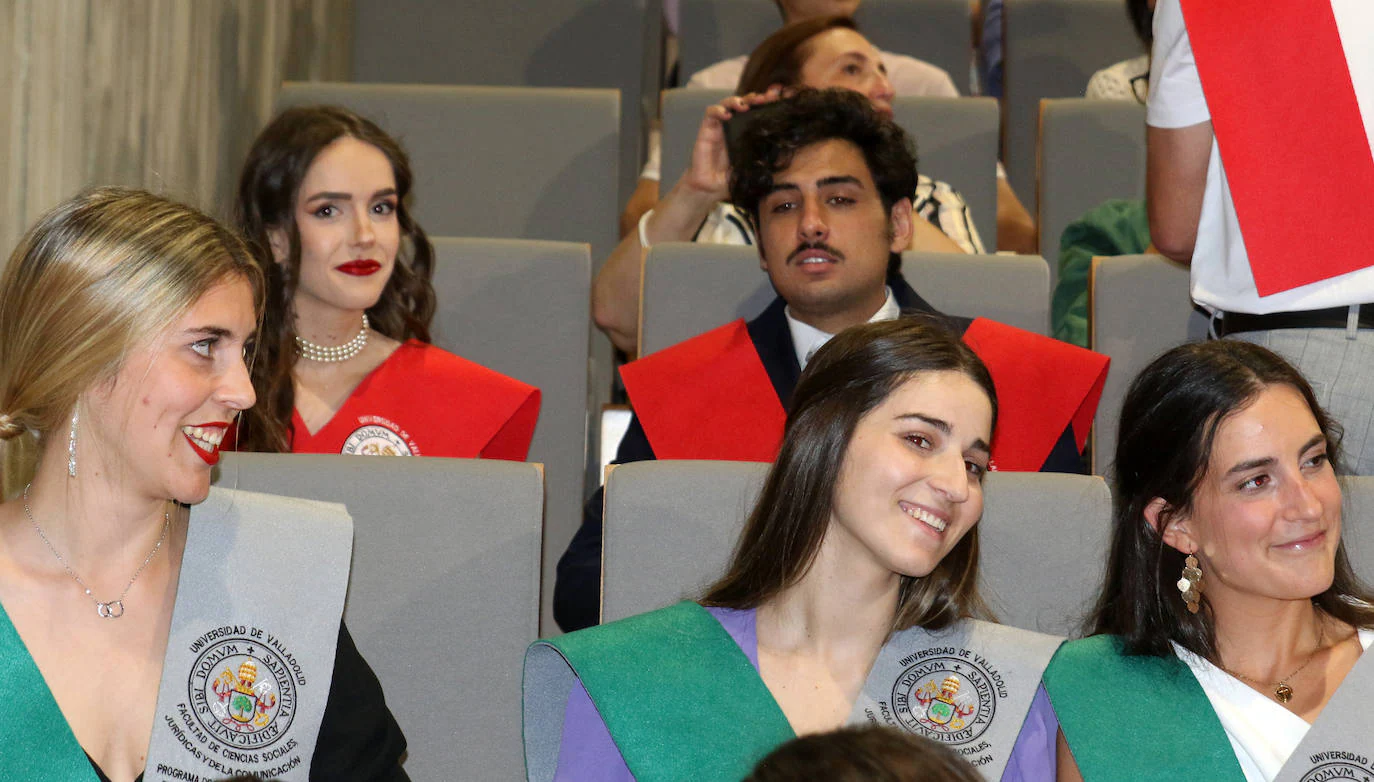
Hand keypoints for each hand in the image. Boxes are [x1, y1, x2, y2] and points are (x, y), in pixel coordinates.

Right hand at [680, 86, 783, 200]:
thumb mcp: (754, 167)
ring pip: (727, 103)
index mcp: (747, 132)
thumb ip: (766, 157)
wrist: (711, 188)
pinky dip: (718, 110)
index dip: (766, 104)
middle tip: (763, 99)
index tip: (777, 100)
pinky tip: (726, 115)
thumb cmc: (732, 178)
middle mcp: (734, 126)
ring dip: (736, 100)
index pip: (757, 112)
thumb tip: (787, 151)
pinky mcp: (707, 130)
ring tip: (744, 105)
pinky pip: (711, 113)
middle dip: (754, 98)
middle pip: (744, 103)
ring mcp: (720, 126)